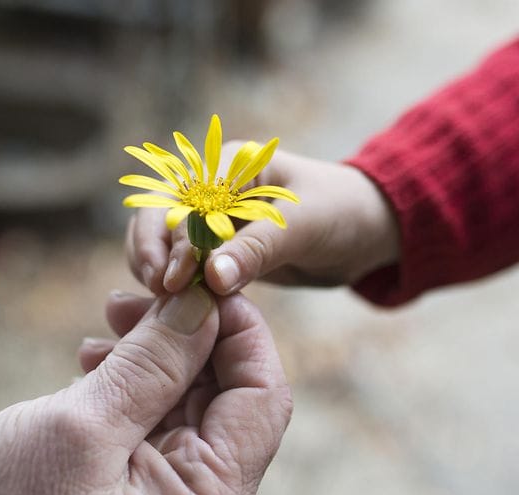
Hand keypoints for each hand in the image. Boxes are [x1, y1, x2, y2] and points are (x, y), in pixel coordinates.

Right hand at [0, 286, 291, 494]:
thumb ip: (153, 363)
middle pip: (230, 396)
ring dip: (157, 353)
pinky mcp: (140, 494)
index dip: (239, 329)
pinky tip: (94, 361)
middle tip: (134, 294)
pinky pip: (157, 423)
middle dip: (190, 335)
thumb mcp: (82, 427)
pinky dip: (133, 383)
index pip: (263, 397)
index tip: (198, 278)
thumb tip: (206, 302)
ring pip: (191, 403)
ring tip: (107, 321)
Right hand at [127, 145, 400, 294]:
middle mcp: (213, 187)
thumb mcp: (305, 227)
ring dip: (155, 266)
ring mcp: (211, 219)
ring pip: (161, 239)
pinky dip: (173, 281)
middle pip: (159, 213)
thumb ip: (257, 250)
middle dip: (152, 249)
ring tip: (159, 299)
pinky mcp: (217, 249)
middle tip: (158, 288)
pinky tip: (173, 305)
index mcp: (232, 165)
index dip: (177, 238)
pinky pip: (182, 263)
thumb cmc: (341, 214)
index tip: (178, 280)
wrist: (367, 231)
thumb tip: (211, 277)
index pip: (186, 199)